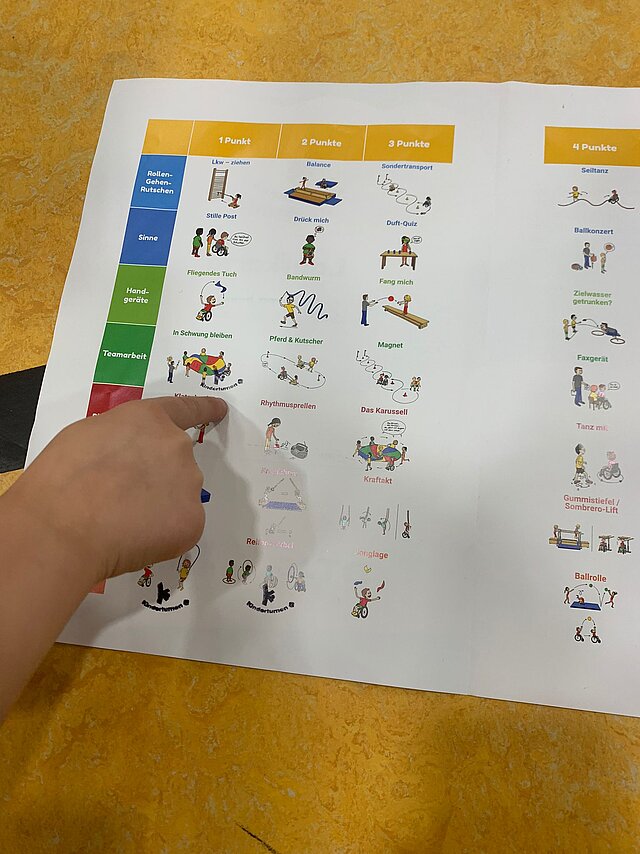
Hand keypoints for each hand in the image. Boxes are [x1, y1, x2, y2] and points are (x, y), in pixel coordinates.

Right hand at [4, 396, 226, 585]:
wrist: (63, 527)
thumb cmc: (61, 479)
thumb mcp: (87, 436)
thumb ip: (121, 438)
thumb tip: (130, 454)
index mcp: (150, 420)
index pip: (188, 409)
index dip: (206, 409)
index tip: (221, 409)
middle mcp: (178, 447)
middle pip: (178, 462)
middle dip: (158, 478)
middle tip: (122, 498)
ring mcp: (190, 484)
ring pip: (180, 496)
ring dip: (160, 507)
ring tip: (121, 521)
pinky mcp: (193, 520)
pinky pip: (181, 526)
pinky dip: (163, 534)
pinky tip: (134, 538)